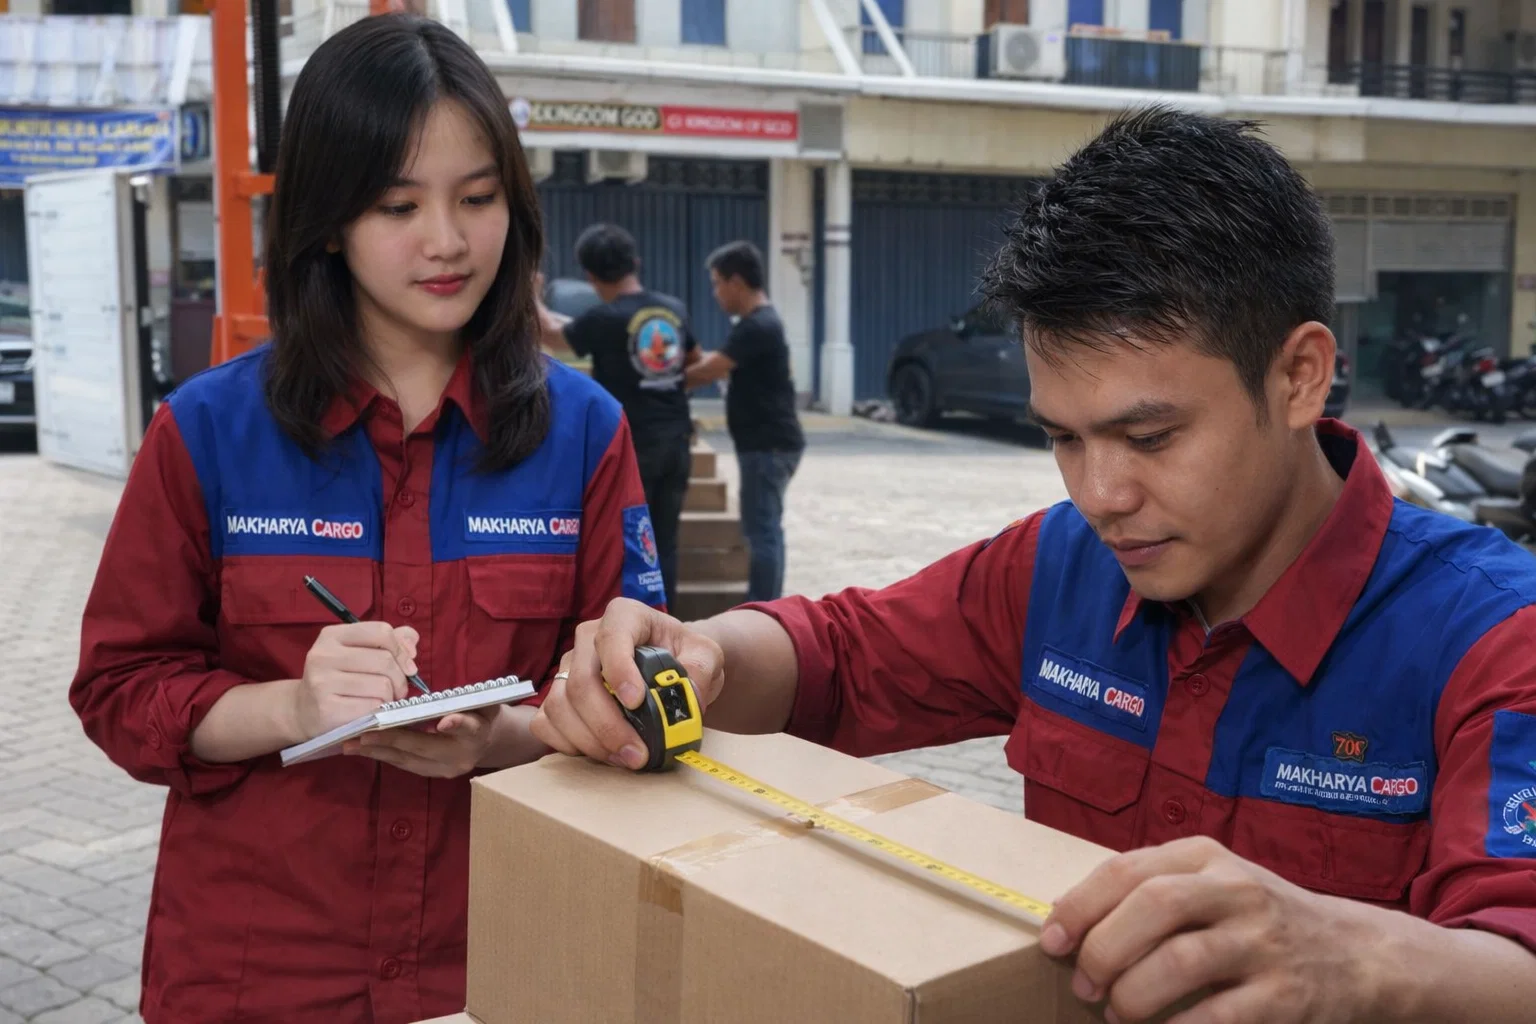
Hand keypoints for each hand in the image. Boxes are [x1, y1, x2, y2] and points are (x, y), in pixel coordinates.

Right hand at [291, 621, 418, 739]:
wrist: (303, 711)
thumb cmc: (338, 679)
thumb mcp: (358, 652)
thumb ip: (389, 640)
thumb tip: (412, 640)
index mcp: (332, 636)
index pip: (381, 632)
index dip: (401, 649)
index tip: (407, 665)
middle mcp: (323, 655)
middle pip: (385, 660)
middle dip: (400, 678)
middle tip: (397, 689)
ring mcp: (322, 682)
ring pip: (382, 685)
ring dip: (391, 697)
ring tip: (383, 700)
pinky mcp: (327, 709)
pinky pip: (373, 707)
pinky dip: (380, 711)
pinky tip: (372, 711)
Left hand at [343, 706, 501, 777]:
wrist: (486, 739)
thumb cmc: (481, 711)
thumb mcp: (484, 701)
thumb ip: (469, 702)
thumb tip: (445, 714)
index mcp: (477, 733)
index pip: (468, 728)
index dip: (456, 724)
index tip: (443, 722)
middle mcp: (460, 757)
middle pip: (424, 747)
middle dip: (391, 741)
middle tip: (363, 735)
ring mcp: (443, 769)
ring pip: (407, 760)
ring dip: (377, 751)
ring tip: (351, 744)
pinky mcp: (430, 773)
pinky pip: (402, 763)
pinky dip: (381, 754)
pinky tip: (361, 747)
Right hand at [530, 597, 723, 768]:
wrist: (672, 669)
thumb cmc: (684, 656)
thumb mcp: (706, 655)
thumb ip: (700, 670)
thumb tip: (687, 696)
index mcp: (624, 617)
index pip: (611, 638)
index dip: (619, 670)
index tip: (636, 702)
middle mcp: (588, 639)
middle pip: (581, 682)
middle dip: (607, 724)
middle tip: (637, 754)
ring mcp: (568, 668)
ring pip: (560, 706)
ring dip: (591, 741)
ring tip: (626, 759)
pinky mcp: (558, 696)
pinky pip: (545, 723)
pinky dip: (569, 744)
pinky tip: (600, 753)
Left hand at [1041, 836, 1390, 1023]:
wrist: (1358, 954)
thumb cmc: (1257, 921)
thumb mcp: (1210, 884)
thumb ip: (1148, 891)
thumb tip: (1065, 923)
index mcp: (1206, 857)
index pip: (1128, 870)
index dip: (1080, 906)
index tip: (1050, 941)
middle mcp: (1237, 890)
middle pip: (1152, 907)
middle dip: (1103, 950)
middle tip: (1083, 984)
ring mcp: (1264, 943)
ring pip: (1181, 962)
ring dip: (1133, 994)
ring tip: (1116, 1012)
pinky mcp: (1286, 998)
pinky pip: (1217, 1018)